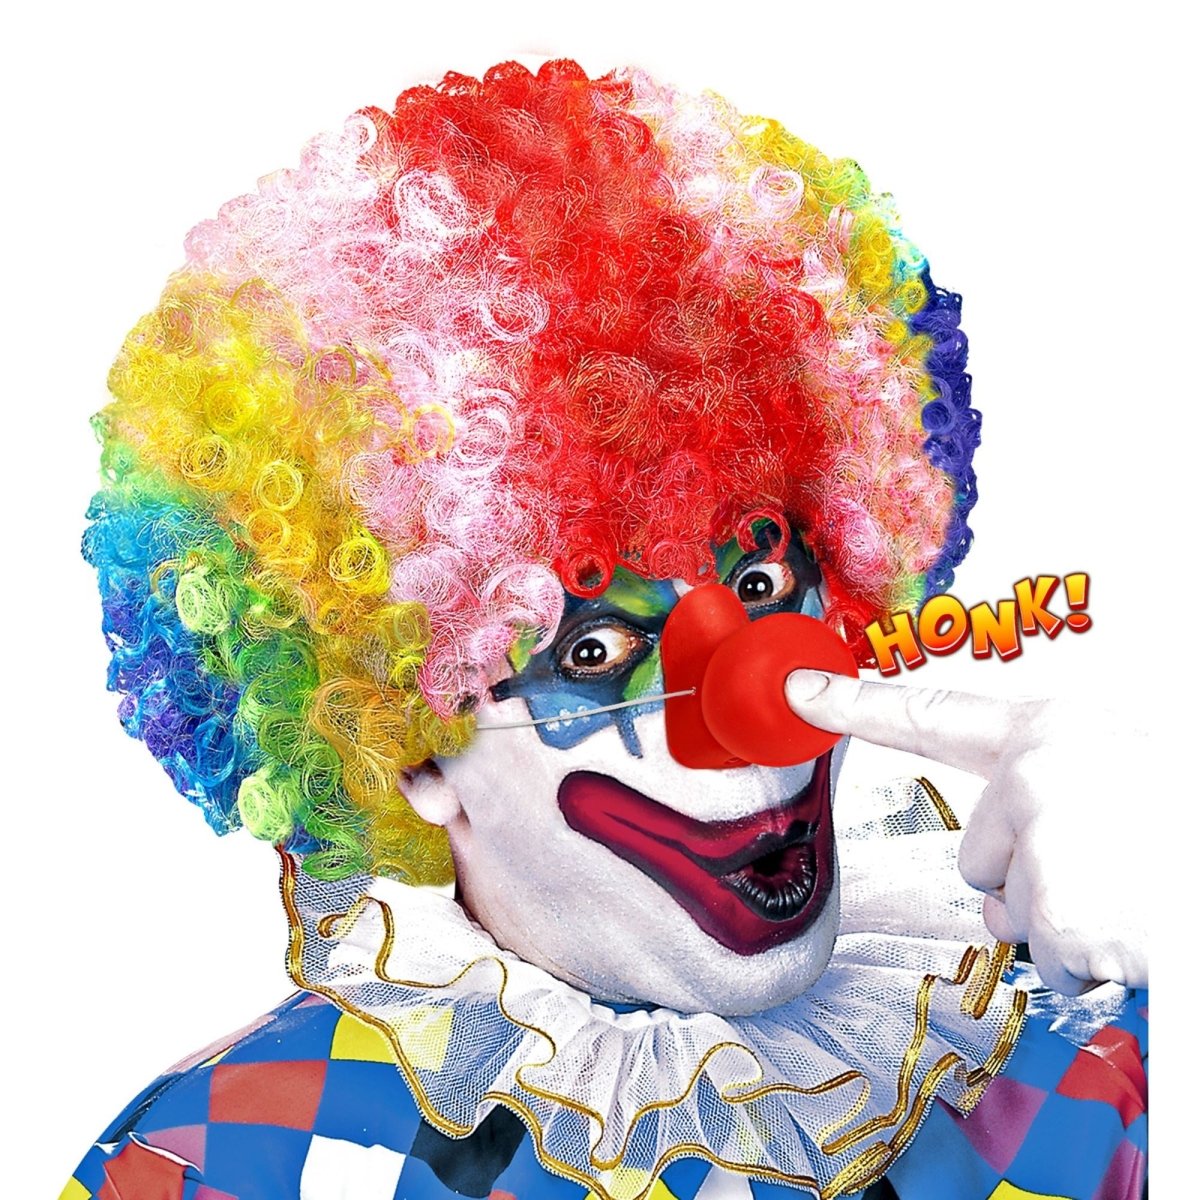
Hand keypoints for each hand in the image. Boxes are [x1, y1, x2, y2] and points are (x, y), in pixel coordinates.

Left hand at [785, 670, 1148, 994]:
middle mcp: (1036, 776)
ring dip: (1063, 918)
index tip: (799, 689)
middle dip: (1031, 874)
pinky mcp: (1061, 914)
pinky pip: (1048, 958)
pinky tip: (1139, 930)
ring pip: (1007, 911)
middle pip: (978, 853)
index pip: (931, 714)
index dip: (854, 703)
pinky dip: (1091, 962)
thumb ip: (1052, 781)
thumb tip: (1007, 823)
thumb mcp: (1128, 765)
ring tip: (1135, 892)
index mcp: (1054, 731)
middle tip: (1114, 863)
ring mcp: (1045, 843)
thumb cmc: (1189, 809)